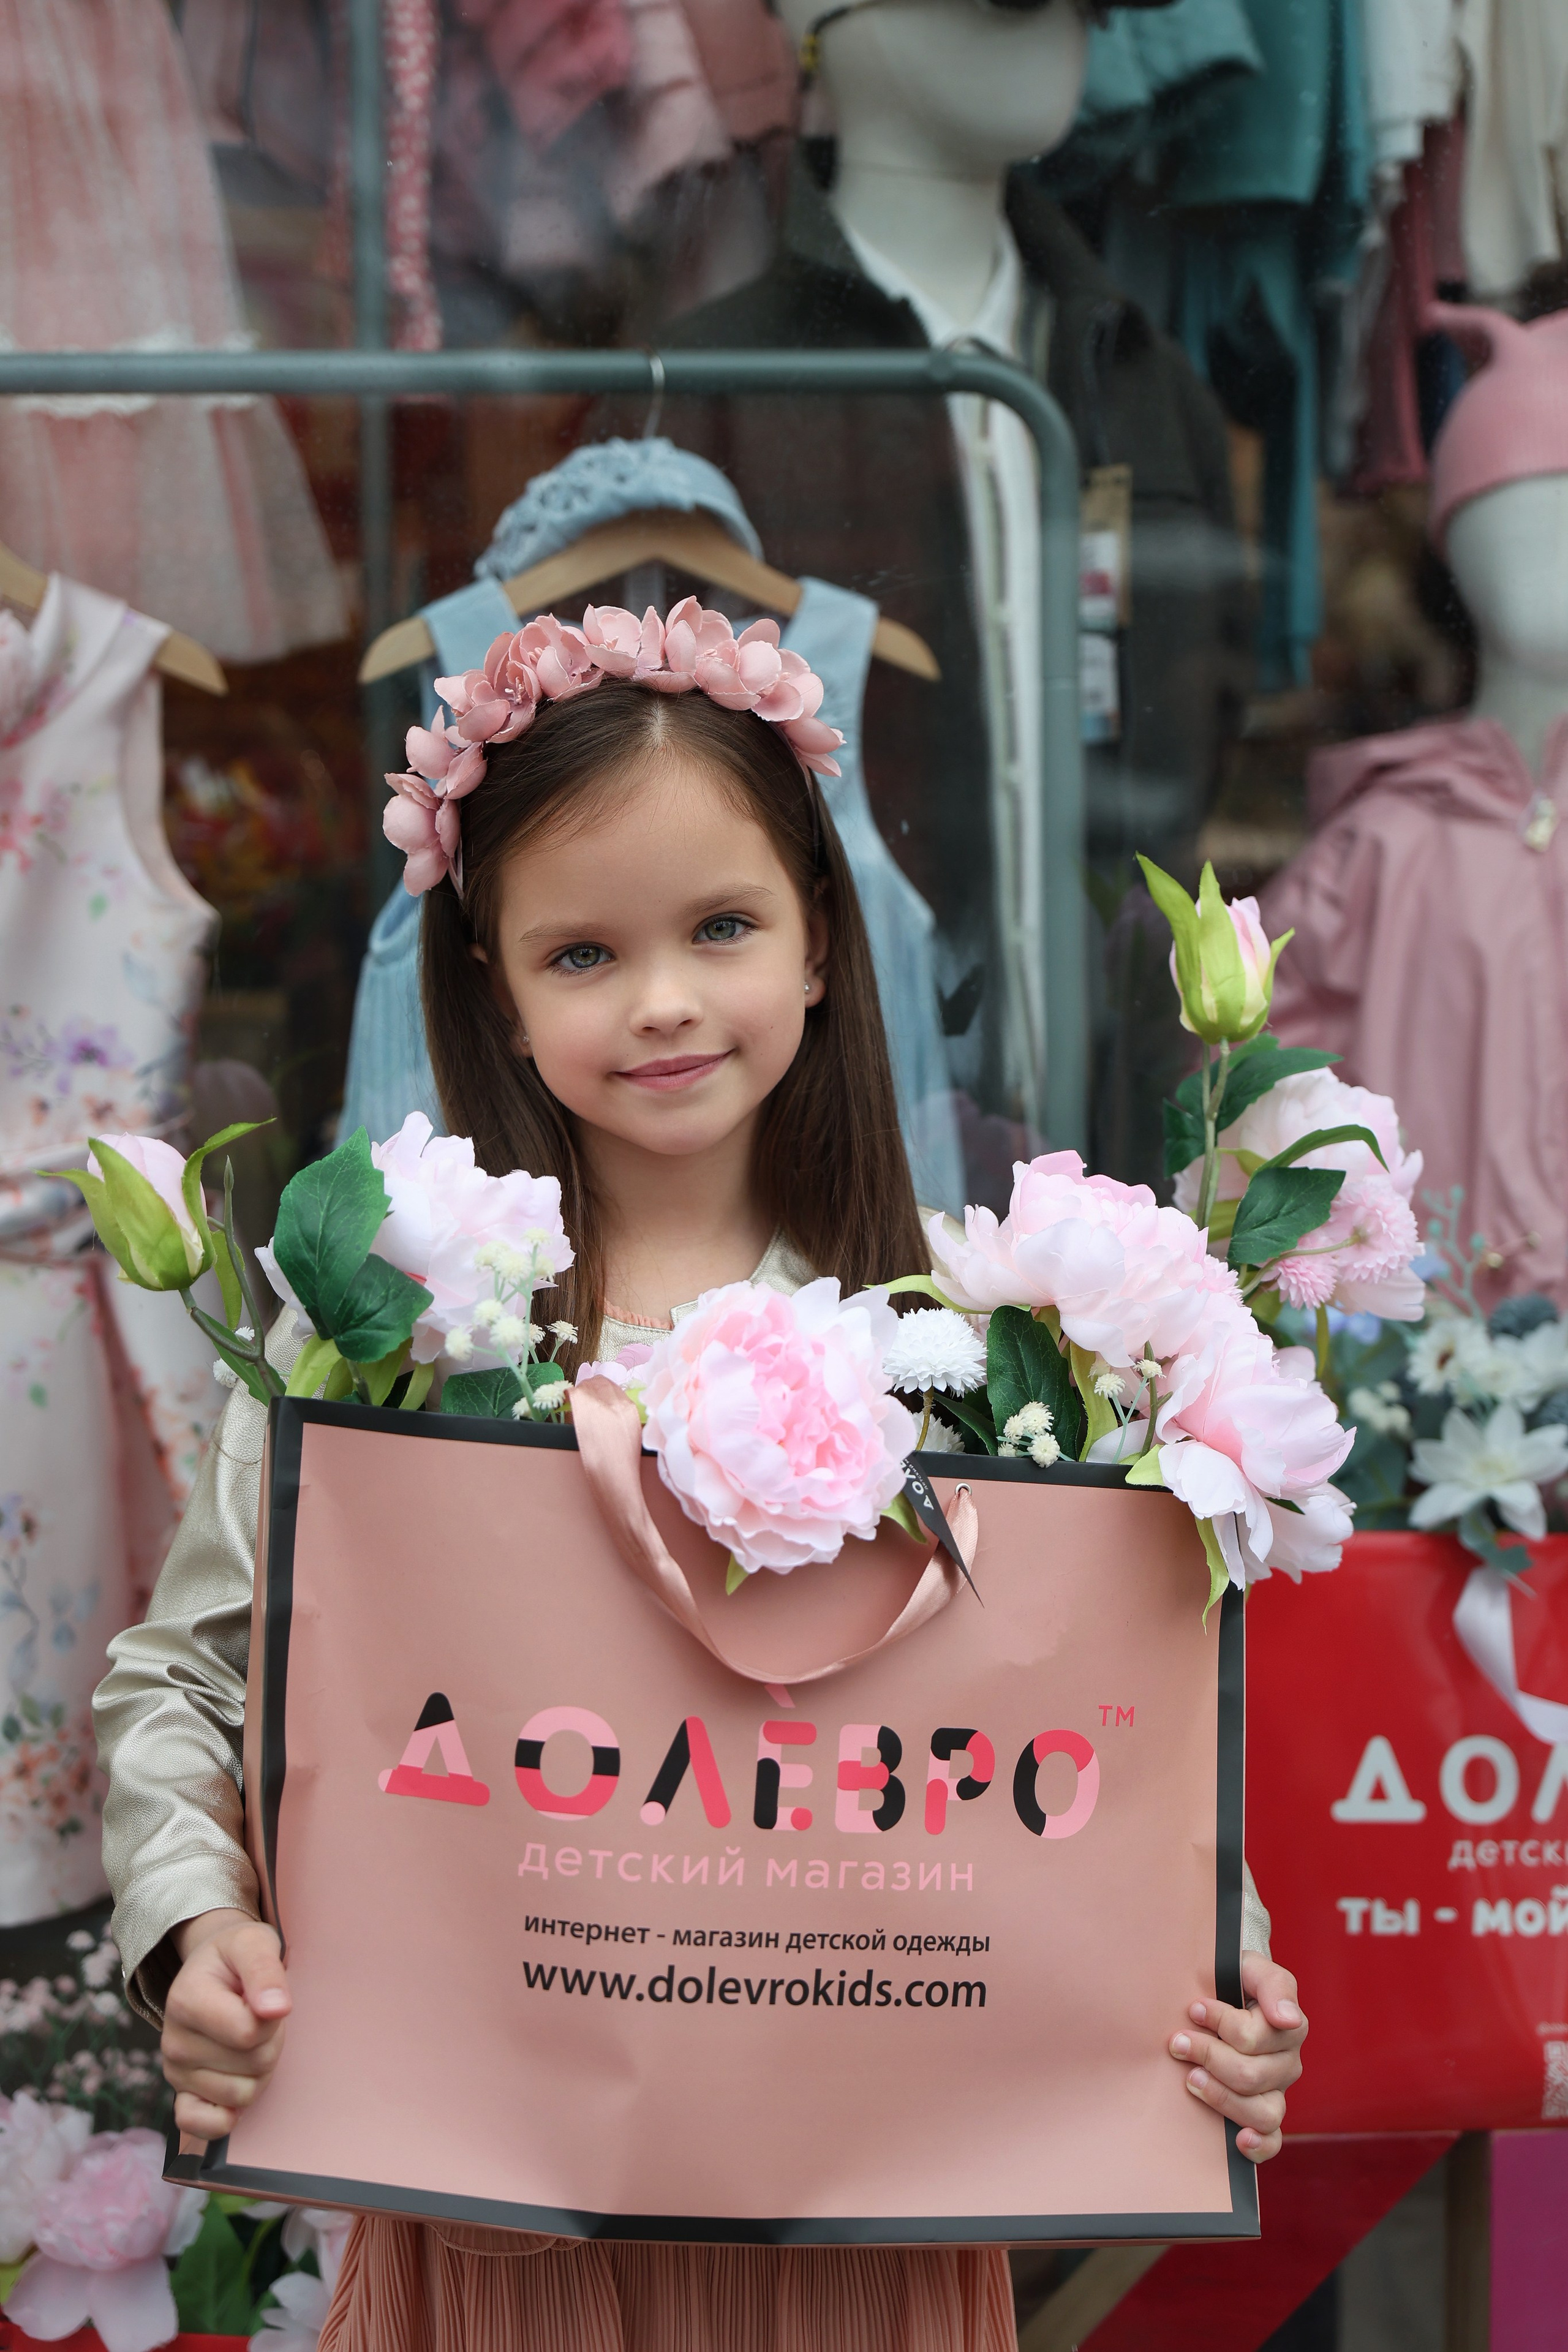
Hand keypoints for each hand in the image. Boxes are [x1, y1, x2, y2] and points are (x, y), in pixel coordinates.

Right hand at [162, 1909, 290, 2141]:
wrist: (212, 1968)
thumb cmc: (236, 1956)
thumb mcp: (254, 1944)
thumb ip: (266, 1972)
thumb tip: (276, 2009)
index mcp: (186, 2000)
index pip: (250, 2033)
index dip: (272, 2018)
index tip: (264, 1998)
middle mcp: (173, 2041)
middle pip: (253, 2064)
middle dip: (270, 2042)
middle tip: (258, 2016)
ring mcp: (175, 2072)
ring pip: (243, 2094)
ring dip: (259, 2069)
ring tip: (246, 2038)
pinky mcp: (180, 2095)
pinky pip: (202, 2126)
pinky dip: (226, 2116)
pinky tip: (234, 2084)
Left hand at [1169, 1950, 1305, 2162]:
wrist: (1222, 1990)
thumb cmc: (1234, 1978)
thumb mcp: (1251, 1967)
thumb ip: (1274, 1986)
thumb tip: (1288, 2018)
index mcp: (1288, 2026)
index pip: (1253, 2037)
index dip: (1220, 2022)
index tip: (1193, 2008)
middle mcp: (1287, 2063)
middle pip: (1250, 2075)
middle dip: (1207, 2056)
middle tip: (1178, 2043)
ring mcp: (1277, 2092)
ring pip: (1260, 2111)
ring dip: (1219, 2096)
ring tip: (1190, 2079)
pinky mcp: (1266, 2116)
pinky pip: (1273, 2141)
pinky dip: (1258, 2146)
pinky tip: (1239, 2141)